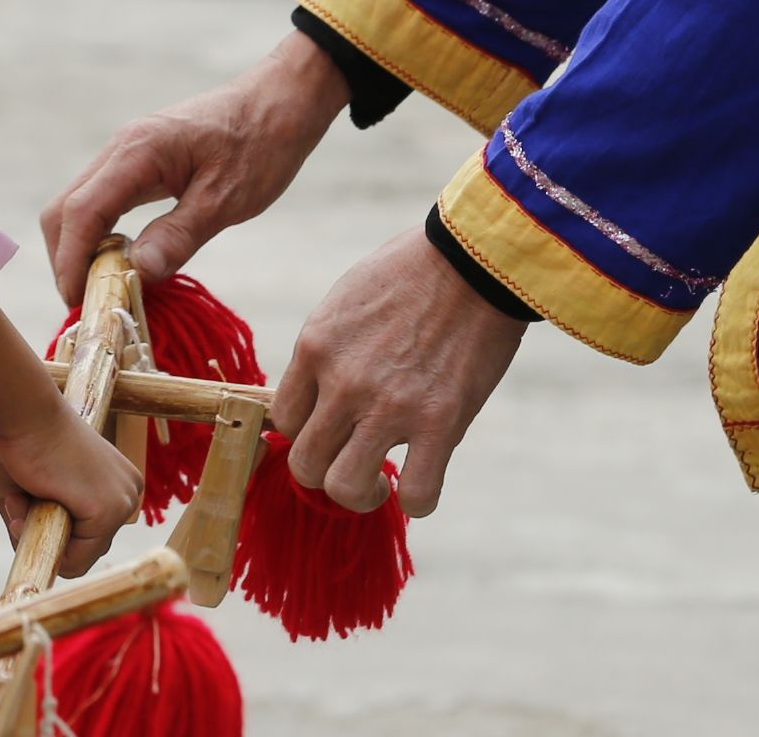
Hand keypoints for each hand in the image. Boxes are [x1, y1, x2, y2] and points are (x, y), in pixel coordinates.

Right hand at [0, 397, 143, 573]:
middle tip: (22, 499)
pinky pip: (73, 560)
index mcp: (116, 482)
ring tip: (28, 494)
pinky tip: (33, 499)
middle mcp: (128, 492)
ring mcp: (122, 503)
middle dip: (45, 533)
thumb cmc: (18, 438)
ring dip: (40, 535)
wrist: (20, 407)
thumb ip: (35, 524)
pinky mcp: (108, 511)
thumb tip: (33, 553)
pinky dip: (41, 539)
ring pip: (78, 559)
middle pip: (85, 549)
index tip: (25, 501)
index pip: (88, 536)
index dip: (47, 529)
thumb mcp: (30, 490)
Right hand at [43, 31, 351, 301]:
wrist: (282, 99)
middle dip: (68, 261)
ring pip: (79, 206)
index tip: (81, 306)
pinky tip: (126, 262)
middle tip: (93, 306)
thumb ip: (179, 234)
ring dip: (82, 250)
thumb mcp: (228, 198)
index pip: (80, 213)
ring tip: (107, 293)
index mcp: (137, 152)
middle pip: (65, 210)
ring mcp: (126, 153)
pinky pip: (102, 202)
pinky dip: (101, 236)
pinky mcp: (139, 162)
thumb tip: (135, 273)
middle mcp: (121, 148)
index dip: (71, 263)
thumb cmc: (263, 143)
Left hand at [272, 226, 525, 519]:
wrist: (475, 259)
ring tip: (381, 479)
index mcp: (316, 346)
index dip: (306, 431)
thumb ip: (326, 351)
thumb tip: (317, 394)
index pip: (283, 419)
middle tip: (354, 460)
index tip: (331, 428)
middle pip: (305, 464)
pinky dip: (418, 499)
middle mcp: (343, 382)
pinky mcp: (440, 424)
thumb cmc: (413, 273)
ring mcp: (389, 407)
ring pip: (344, 488)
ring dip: (362, 493)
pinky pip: (417, 496)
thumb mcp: (346, 301)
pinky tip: (424, 476)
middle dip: (326, 471)